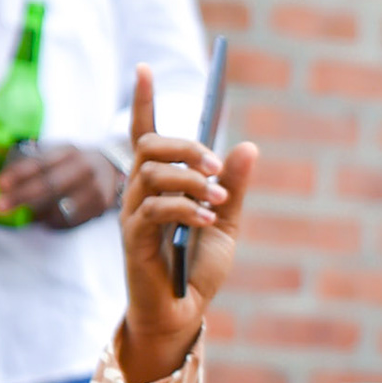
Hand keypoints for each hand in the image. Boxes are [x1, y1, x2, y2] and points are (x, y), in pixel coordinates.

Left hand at [0, 145, 121, 227]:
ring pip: (61, 206)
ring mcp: (95, 188)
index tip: (0, 185)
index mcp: (67, 150)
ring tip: (21, 216)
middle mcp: (83, 167)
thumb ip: (17, 158)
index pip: (40, 162)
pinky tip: (41, 221)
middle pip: (49, 185)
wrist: (113, 166)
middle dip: (22, 196)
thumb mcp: (51, 153)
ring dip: (37, 213)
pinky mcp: (100, 207)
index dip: (19, 173)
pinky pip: (72, 220)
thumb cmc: (71, 162)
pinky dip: (53, 222)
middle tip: (0, 206)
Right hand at [119, 62, 256, 382]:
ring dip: (189, 178)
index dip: (141, 101)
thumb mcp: (226, 224)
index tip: (144, 68)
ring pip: (150, 172)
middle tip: (216, 165)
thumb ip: (234, 187)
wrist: (183, 314)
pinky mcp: (133, 240)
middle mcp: (138, 194)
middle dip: (185, 146)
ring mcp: (132, 216)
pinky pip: (155, 209)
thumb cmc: (197, 269)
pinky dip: (185, 207)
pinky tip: (206, 219)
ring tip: (218, 196)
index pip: (143, 134)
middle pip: (148, 146)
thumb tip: (249, 146)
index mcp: (158, 185)